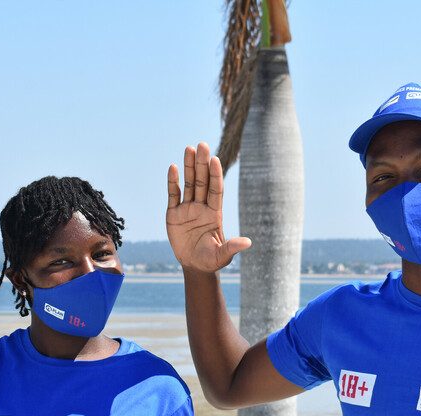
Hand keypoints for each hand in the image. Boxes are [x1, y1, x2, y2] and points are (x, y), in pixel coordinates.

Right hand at [166, 142, 251, 272]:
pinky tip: (173, 168)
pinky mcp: (174, 214)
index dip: (216, 175)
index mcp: (215, 214)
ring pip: (189, 184)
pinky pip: (173, 195)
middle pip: (202, 181)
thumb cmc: (211, 260)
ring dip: (188, 167)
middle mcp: (202, 207)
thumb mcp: (222, 255)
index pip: (216, 190)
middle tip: (202, 144)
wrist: (194, 266)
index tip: (216, 159)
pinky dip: (172, 182)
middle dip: (202, 164)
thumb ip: (232, 247)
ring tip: (188, 148)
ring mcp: (188, 209)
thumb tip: (248, 242)